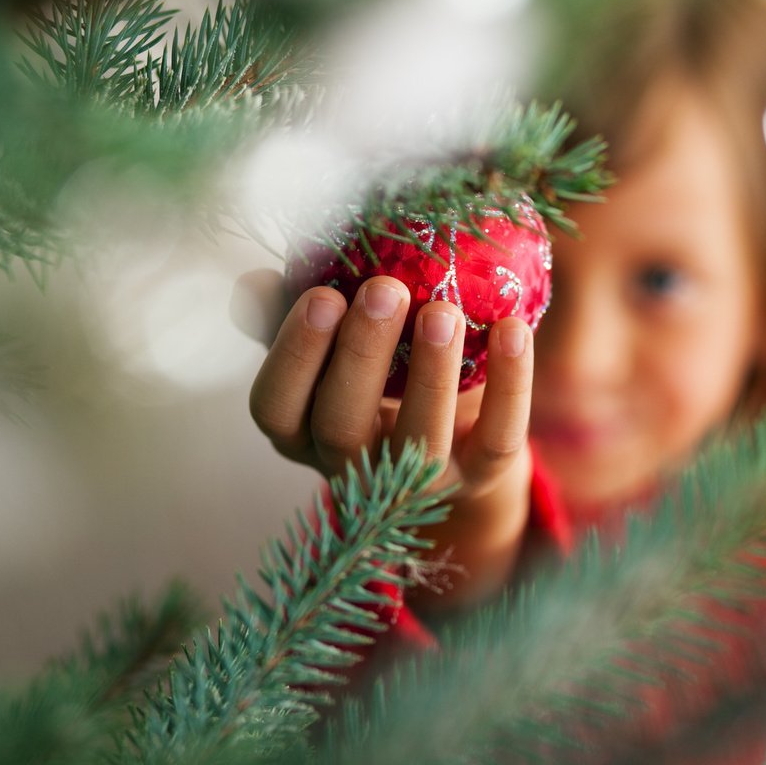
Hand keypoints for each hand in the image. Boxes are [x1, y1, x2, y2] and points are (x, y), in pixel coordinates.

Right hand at [240, 270, 534, 608]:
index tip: (322, 294)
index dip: (294, 355)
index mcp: (302, 432)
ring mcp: (417, 483)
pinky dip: (510, 386)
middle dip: (361, 354)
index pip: (276, 407)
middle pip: (342, 425)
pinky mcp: (479, 477)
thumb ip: (288, 312)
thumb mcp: (331, 345)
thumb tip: (253, 282)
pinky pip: (496, 439)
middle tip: (384, 288)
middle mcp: (352, 467)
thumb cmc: (377, 371)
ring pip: (419, 441)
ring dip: (430, 373)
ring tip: (443, 310)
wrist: (457, 432)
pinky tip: (512, 329)